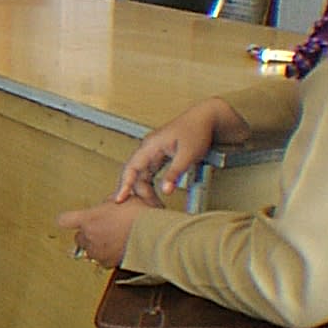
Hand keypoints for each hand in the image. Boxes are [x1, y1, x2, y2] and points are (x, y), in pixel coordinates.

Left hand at [58, 198, 149, 268]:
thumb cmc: (140, 217)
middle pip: (78, 238)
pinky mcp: (109, 264)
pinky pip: (103, 260)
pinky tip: (120, 248)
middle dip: (88, 233)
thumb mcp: (124, 199)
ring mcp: (98, 253)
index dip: (68, 219)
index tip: (73, 219)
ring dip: (98, 246)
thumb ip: (111, 202)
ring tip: (113, 239)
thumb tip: (109, 203)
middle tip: (103, 228)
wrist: (154, 237)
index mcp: (88, 220)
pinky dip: (108, 256)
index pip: (64, 220)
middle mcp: (90, 238)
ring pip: (90, 251)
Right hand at [113, 96, 247, 205]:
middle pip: (134, 174)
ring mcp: (153, 153)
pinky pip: (148, 174)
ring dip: (144, 191)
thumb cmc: (197, 131)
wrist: (207, 118)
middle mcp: (148, 149)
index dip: (124, 184)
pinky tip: (154, 196)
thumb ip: (175, 173)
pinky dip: (149, 186)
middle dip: (137, 193)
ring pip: (141, 175)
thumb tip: (165, 191)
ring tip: (153, 206)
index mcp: (150, 145)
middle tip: (148, 210)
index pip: (131, 167)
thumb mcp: (187, 155)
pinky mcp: (159, 156)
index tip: (120, 199)